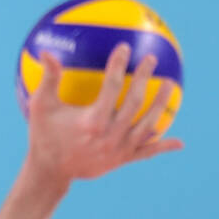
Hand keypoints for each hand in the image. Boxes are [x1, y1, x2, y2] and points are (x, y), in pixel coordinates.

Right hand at [25, 46, 182, 187]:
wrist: (50, 171)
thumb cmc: (44, 135)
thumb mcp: (41, 106)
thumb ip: (48, 79)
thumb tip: (46, 52)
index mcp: (92, 120)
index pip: (112, 86)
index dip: (119, 65)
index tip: (124, 48)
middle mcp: (110, 134)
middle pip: (135, 102)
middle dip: (144, 78)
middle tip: (151, 59)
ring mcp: (119, 148)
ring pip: (147, 124)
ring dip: (161, 104)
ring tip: (168, 84)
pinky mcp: (123, 159)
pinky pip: (147, 152)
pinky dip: (163, 146)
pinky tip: (178, 141)